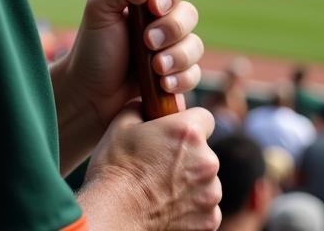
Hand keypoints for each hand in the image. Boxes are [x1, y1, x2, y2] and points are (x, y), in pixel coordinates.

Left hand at [54, 0, 202, 158]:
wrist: (90, 94)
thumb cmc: (92, 48)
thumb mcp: (99, 11)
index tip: (154, 7)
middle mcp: (162, 18)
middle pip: (189, 13)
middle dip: (171, 29)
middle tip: (147, 42)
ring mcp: (171, 46)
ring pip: (195, 45)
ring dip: (177, 56)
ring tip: (155, 68)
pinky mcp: (177, 73)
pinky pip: (194, 73)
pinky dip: (181, 78)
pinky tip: (162, 84)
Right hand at [78, 105, 220, 230]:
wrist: (113, 215)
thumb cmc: (115, 168)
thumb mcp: (121, 124)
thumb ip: (141, 108)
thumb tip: (145, 104)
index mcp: (188, 132)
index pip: (204, 118)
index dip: (190, 125)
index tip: (175, 135)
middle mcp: (206, 161)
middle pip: (204, 152)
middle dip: (188, 157)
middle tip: (160, 166)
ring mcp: (210, 193)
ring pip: (205, 181)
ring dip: (191, 183)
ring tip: (161, 189)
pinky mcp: (209, 221)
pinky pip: (205, 208)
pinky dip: (191, 208)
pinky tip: (167, 207)